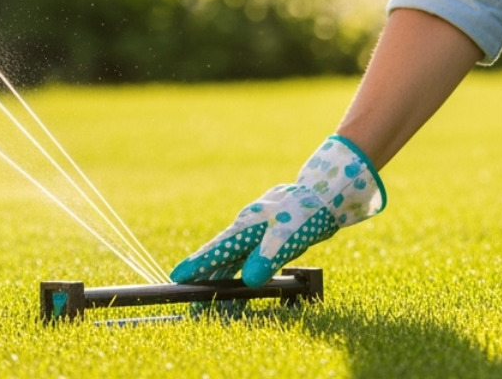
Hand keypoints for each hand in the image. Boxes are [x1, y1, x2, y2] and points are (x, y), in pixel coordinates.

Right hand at [169, 134, 385, 286]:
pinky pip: (247, 262)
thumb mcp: (289, 235)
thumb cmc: (306, 211)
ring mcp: (256, 234)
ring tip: (209, 307)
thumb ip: (268, 256)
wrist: (325, 194)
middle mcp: (246, 230)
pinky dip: (240, 278)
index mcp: (247, 226)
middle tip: (191, 306)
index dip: (197, 265)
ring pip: (232, 263)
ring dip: (221, 284)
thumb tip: (248, 279)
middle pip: (220, 260)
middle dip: (204, 282)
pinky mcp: (267, 239)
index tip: (177, 278)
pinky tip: (238, 291)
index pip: (216, 250)